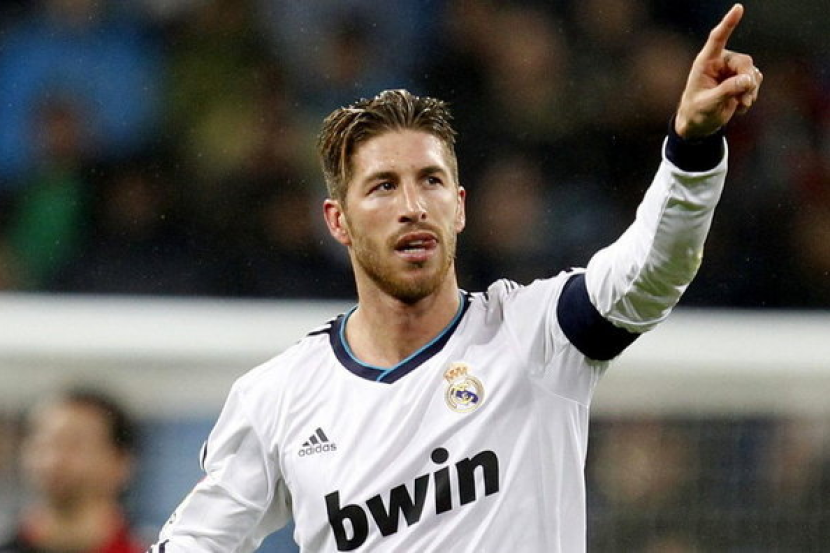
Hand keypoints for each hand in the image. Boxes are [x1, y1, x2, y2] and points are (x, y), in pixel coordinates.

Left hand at [675, 4, 761, 138]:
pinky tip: (740, 107)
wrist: (699, 124)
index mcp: (705, 62)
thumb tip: (749, 80)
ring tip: (741, 105)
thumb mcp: (709, 103)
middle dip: (747, 80)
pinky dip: (751, 95)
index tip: (738, 8)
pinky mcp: (740, 80)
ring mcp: (731, 71)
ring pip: (752, 72)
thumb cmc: (696, 112)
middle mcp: (720, 63)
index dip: (728, 23)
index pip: (717, 39)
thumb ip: (727, 90)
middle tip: (745, 99)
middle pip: (744, 62)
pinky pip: (755, 82)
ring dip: (750, 90)